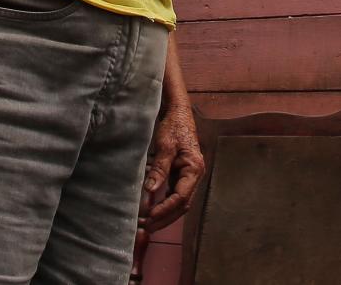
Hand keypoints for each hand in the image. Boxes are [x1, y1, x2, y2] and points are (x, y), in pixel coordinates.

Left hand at [140, 102, 204, 230]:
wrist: (178, 113)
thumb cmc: (174, 127)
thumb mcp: (165, 146)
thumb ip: (159, 168)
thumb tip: (150, 190)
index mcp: (194, 170)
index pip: (181, 197)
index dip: (165, 209)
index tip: (150, 217)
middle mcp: (194, 176)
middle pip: (182, 205)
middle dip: (164, 218)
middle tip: (146, 228)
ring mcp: (188, 177)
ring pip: (179, 202)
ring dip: (164, 214)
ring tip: (146, 223)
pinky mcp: (181, 175)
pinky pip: (174, 194)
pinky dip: (163, 204)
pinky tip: (151, 209)